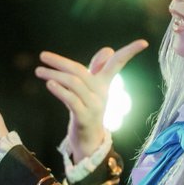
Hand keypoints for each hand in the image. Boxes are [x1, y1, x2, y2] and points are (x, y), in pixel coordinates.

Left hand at [35, 39, 147, 161]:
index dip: (130, 52)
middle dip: (60, 61)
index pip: (118, 64)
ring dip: (54, 75)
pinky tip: (49, 84)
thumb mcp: (93, 90)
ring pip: (73, 83)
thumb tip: (108, 49)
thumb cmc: (88, 111)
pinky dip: (60, 90)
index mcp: (104, 84)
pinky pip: (72, 100)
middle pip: (80, 71)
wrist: (89, 142)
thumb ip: (97, 69)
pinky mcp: (84, 118)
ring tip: (39, 71)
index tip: (144, 42)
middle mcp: (101, 93)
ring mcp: (94, 106)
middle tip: (43, 55)